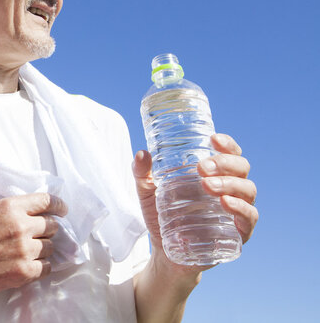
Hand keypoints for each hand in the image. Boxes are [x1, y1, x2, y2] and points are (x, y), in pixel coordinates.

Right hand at [0, 192, 67, 299]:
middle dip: (46, 229)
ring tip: (24, 251)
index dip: (58, 205)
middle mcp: (21, 227)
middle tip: (34, 234)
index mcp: (12, 207)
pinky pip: (47, 267)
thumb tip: (1, 187)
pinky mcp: (26, 271)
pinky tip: (26, 264)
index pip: (47, 201)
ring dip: (41, 249)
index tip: (62, 210)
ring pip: (51, 247)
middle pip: (53, 225)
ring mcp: (25, 250)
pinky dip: (40, 267)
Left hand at [132, 133, 257, 271]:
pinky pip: (249, 218)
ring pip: (247, 190)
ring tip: (207, 185)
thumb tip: (141, 154)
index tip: (213, 139)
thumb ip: (142, 173)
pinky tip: (225, 204)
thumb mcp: (147, 192)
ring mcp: (237, 211)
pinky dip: (241, 209)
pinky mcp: (238, 233)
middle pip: (241, 168)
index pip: (230, 153)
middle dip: (224, 163)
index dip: (227, 144)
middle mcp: (231, 189)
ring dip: (230, 184)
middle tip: (202, 168)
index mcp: (215, 174)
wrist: (164, 252)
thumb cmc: (161, 215)